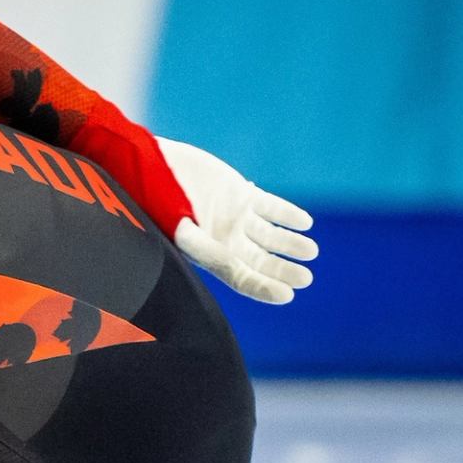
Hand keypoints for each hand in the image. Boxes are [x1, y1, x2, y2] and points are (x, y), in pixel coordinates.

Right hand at [157, 137, 318, 304]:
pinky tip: (305, 223)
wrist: (153, 166)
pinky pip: (272, 207)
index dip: (263, 289)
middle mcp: (225, 240)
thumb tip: (234, 269)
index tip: (287, 295)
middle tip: (305, 278)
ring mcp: (235, 216)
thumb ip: (209, 250)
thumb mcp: (183, 231)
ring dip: (290, 244)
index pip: (241, 279)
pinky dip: (288, 215)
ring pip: (270, 237)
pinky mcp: (242, 193)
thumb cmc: (158, 202)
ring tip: (310, 251)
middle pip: (260, 262)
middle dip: (283, 271)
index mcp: (209, 255)